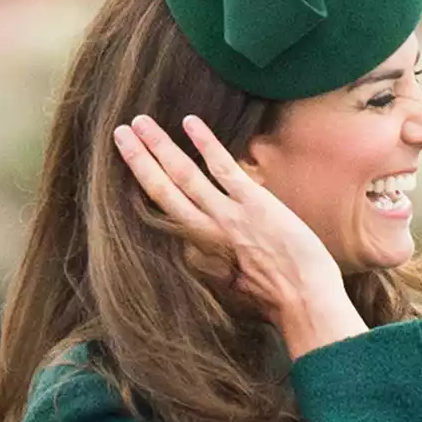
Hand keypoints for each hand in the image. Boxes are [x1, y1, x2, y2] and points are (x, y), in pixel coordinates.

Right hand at [111, 112, 363, 353]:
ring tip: (139, 122)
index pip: (165, 212)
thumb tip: (207, 251)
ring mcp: (226, 215)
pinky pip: (222, 168)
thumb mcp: (231, 285)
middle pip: (161, 189)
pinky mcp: (252, 203)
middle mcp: (204, 231)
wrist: (302, 299)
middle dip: (138, 159)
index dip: (146, 185)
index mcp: (197, 249)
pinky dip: (204, 143)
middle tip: (119, 132)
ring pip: (184, 175)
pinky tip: (188, 122)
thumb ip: (215, 261)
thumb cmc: (272, 299)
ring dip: (159, 146)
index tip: (132, 164)